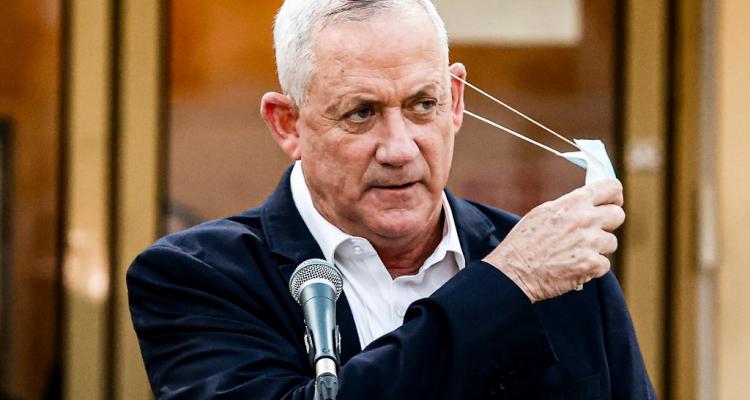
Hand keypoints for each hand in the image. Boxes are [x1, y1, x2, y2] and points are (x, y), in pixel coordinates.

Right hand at [484, 178, 625, 302]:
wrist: (514, 272)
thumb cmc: (523, 242)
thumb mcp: (543, 212)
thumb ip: (569, 205)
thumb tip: (587, 203)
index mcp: (574, 203)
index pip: (611, 187)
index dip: (614, 195)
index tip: (612, 202)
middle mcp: (586, 220)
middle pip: (618, 215)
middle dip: (607, 223)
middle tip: (593, 231)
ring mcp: (591, 243)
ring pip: (612, 242)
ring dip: (598, 248)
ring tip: (576, 252)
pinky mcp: (592, 265)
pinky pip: (605, 264)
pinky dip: (591, 268)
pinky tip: (574, 267)